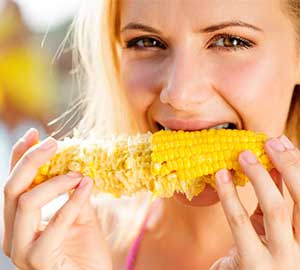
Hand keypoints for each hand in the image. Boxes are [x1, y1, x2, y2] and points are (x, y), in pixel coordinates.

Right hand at [2, 129, 111, 269]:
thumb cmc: (87, 251)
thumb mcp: (80, 214)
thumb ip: (72, 192)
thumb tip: (73, 163)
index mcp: (20, 221)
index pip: (15, 183)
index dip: (21, 156)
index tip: (36, 134)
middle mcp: (13, 234)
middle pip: (12, 188)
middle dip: (32, 160)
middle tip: (54, 142)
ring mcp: (22, 249)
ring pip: (26, 202)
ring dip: (55, 182)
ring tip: (80, 175)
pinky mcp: (38, 260)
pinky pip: (53, 223)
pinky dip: (72, 201)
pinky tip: (87, 186)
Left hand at [211, 135, 299, 269]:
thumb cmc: (257, 256)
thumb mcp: (270, 229)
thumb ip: (274, 202)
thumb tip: (273, 166)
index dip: (298, 167)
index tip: (283, 142)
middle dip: (289, 165)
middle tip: (270, 141)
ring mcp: (282, 261)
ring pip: (276, 210)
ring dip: (260, 176)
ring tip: (243, 155)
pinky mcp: (254, 265)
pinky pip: (240, 222)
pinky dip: (230, 195)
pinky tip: (222, 175)